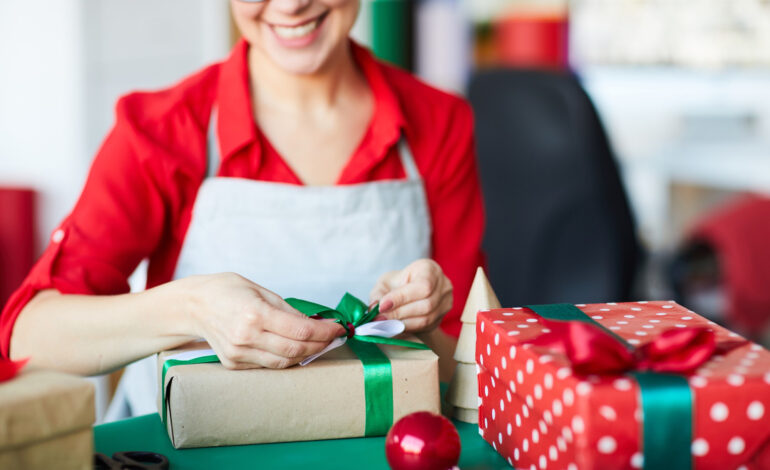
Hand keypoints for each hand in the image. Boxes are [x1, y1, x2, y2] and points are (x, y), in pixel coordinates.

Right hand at [181, 273, 343, 369]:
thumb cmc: (228, 291)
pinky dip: (285, 359)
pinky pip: (268, 365)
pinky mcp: (234, 363)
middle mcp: (246, 336)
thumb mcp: (261, 291)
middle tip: (332, 337)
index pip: (300, 331)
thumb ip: (288, 310)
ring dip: (306, 355)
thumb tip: (314, 324)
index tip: (338, 328)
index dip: (325, 332)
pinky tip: (294, 349)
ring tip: (318, 344)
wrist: (194, 305)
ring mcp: (239, 353)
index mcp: (255, 314)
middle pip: (295, 350)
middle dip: (320, 345)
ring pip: (284, 362)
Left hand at [369, 259, 452, 332]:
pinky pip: (427, 326)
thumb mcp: (385, 283)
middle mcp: (444, 285)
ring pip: (427, 318)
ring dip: (403, 323)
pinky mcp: (442, 317)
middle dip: (400, 313)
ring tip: (385, 324)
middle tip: (380, 318)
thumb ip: (378, 294)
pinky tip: (395, 327)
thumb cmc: (397, 283)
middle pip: (426, 304)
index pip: (422, 286)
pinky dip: (409, 328)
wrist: (409, 292)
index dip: (402, 297)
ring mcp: (446, 302)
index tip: (382, 306)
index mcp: (430, 269)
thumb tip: (374, 308)